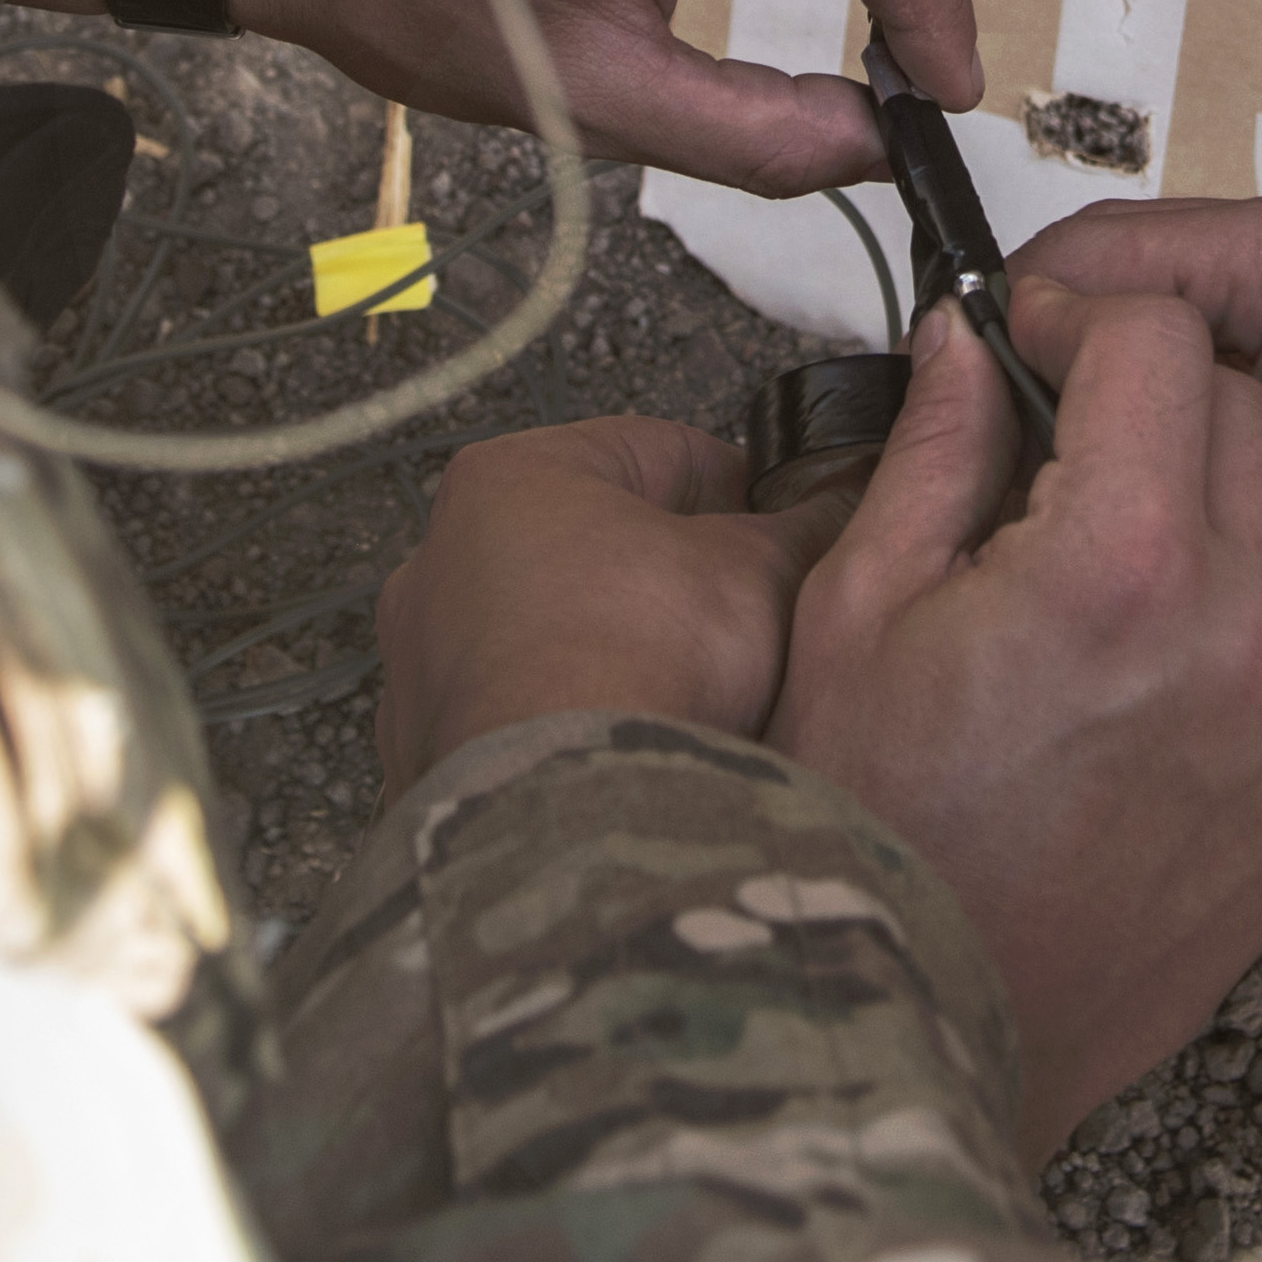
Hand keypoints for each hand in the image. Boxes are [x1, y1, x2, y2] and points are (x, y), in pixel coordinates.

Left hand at [371, 416, 851, 797]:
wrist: (568, 810)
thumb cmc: (643, 659)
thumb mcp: (761, 569)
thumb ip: (806, 525)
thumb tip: (841, 502)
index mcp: (513, 477)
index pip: (657, 451)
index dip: (742, 486)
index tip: (784, 523)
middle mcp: (441, 558)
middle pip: (593, 546)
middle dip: (673, 575)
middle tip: (748, 611)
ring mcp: (420, 662)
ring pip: (551, 635)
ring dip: (620, 651)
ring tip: (695, 691)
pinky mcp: (425, 748)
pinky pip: (520, 718)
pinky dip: (573, 724)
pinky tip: (632, 746)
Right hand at [772, 299, 1261, 1164]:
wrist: (913, 1042)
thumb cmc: (862, 838)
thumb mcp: (856, 611)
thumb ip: (936, 450)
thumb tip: (971, 343)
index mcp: (1119, 565)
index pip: (1161, 341)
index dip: (1087, 319)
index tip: (1037, 341)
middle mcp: (1237, 638)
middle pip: (1239, 421)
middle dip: (1152, 405)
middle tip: (1054, 455)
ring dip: (1192, 529)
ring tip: (1079, 603)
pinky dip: (1221, 651)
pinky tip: (1120, 705)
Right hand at [1011, 192, 1261, 748]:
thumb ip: (1139, 422)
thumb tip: (1018, 382)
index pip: (1095, 247)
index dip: (1013, 328)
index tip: (959, 416)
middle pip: (1141, 272)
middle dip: (1073, 361)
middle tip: (1007, 466)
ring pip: (1193, 315)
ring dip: (1137, 389)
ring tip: (1085, 484)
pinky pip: (1256, 342)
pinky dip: (1204, 402)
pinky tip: (1178, 486)